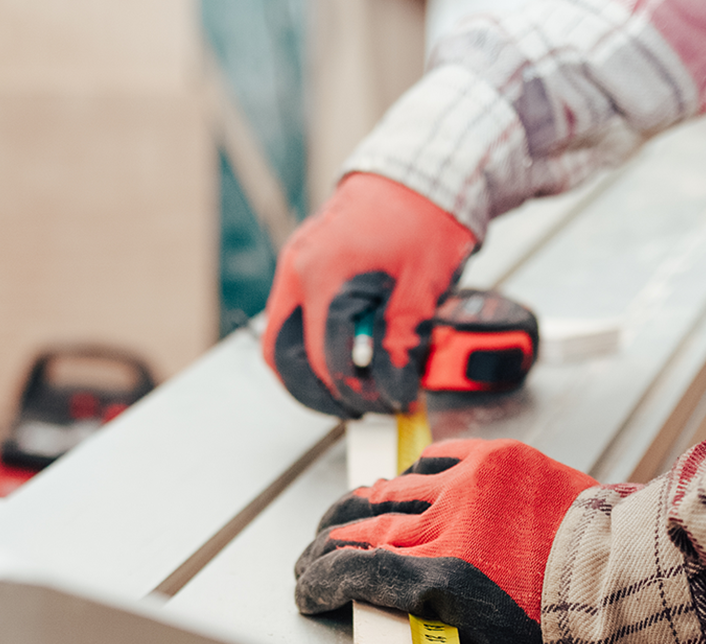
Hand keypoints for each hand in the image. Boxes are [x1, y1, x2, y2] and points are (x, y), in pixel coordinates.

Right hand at [263, 173, 475, 416]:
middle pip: (284, 357)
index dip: (357, 392)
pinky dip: (309, 348)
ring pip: (279, 342)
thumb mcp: (422, 290)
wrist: (420, 170)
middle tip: (357, 411)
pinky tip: (343, 359)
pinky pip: (291, 320)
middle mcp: (298, 270)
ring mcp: (293, 267)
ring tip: (349, 392)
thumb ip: (402, 345)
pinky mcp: (300, 266)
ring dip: (307, 375)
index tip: (388, 404)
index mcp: (326, 274)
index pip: (327, 357)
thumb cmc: (426, 217)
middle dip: (318, 395)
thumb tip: (394, 392)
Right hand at [294, 439, 596, 643]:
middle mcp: (446, 526)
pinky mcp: (497, 459)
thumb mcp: (487, 639)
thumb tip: (397, 603)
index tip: (306, 587)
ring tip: (351, 515)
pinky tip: (408, 482)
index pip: (352, 571)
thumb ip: (433, 612)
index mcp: (440, 579)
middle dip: (326, 545)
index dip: (319, 580)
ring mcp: (470, 485)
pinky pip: (437, 459)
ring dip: (364, 506)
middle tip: (314, 555)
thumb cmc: (566, 623)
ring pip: (392, 489)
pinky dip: (415, 474)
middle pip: (360, 527)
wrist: (625, 578)